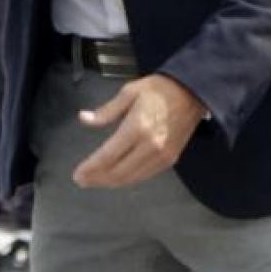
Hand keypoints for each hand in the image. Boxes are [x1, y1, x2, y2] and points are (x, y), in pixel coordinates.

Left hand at [73, 73, 206, 189]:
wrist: (192, 92)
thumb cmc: (159, 89)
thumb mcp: (129, 92)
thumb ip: (106, 111)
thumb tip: (84, 118)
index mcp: (137, 127)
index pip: (108, 155)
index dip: (91, 168)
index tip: (78, 175)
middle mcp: (150, 146)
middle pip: (118, 172)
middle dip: (97, 179)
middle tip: (82, 180)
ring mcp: (162, 156)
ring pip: (131, 178)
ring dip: (111, 182)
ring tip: (95, 181)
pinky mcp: (170, 160)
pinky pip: (144, 176)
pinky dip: (128, 180)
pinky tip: (117, 177)